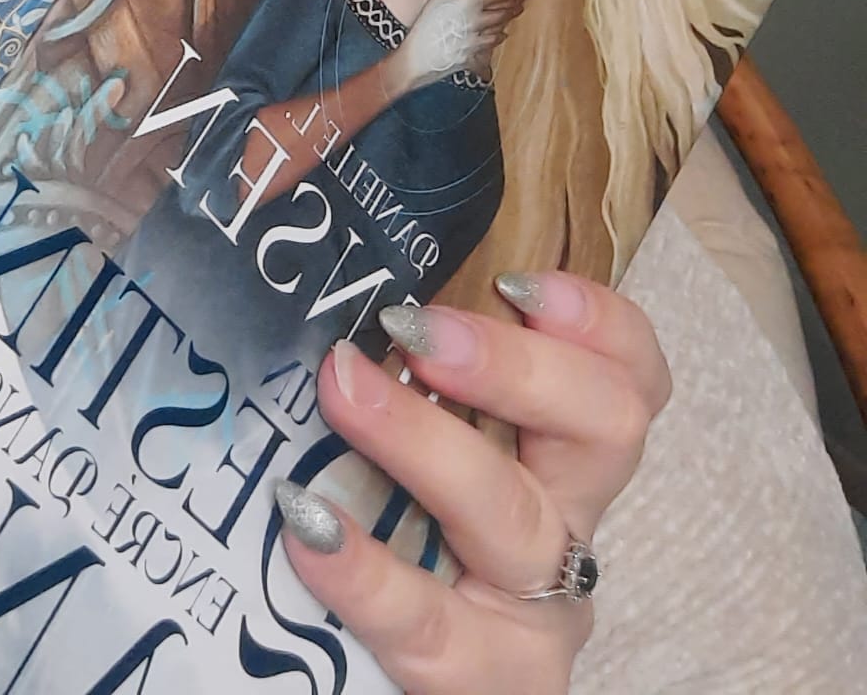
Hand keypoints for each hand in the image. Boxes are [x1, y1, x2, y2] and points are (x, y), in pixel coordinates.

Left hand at [276, 272, 670, 692]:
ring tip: (341, 388)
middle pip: (603, 426)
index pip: (626, 375)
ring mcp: (532, 607)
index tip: (515, 281)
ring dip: (422, 439)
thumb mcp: (430, 446)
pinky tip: (305, 521)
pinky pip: (429, 623)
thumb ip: (411, 373)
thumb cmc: (406, 541)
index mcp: (562, 455)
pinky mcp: (480, 679)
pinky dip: (363, 567)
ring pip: (513, 513)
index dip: (596, 320)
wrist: (381, 680)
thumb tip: (330, 276)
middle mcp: (565, 522)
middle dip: (512, 363)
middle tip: (410, 326)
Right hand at [388, 0, 515, 93]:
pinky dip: (498, 37)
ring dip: (507, 20)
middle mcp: (478, 17)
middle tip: (521, 4)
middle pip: (504, 11)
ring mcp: (479, 34)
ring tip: (512, 15)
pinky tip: (500, 34)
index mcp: (470, 0)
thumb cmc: (426, 22)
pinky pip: (493, 42)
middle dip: (514, 7)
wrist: (418, 54)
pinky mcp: (478, 50)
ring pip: (501, 25)